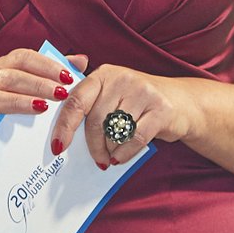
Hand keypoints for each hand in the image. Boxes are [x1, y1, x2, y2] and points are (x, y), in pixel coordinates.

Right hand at [0, 49, 90, 143]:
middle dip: (39, 84)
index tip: (68, 77)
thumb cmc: (10, 99)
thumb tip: (81, 61)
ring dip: (18, 101)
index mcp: (5, 65)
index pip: (24, 58)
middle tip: (61, 94)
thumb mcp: (30, 83)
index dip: (46, 65)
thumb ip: (54, 72)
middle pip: (12, 76)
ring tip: (41, 108)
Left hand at [50, 64, 193, 167]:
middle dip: (93, 145)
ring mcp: (144, 92)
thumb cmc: (137, 101)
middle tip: (96, 159)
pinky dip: (125, 153)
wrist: (182, 101)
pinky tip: (121, 157)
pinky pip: (135, 139)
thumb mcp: (112, 92)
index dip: (64, 126)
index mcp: (104, 74)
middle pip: (96, 120)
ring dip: (110, 149)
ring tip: (112, 153)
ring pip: (115, 132)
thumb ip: (86, 99)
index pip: (76, 100)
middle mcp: (123, 78)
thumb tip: (51, 118)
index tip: (58, 147)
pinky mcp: (161, 109)